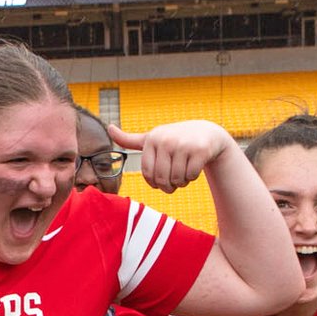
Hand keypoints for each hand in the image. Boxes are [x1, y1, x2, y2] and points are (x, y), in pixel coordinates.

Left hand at [109, 120, 230, 193]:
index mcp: (152, 139)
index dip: (154, 183)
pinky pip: (191, 176)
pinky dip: (192, 178)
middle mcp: (166, 140)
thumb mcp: (152, 138)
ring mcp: (184, 144)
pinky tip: (194, 168)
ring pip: (178, 179)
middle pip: (162, 179)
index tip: (159, 182)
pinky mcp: (200, 150)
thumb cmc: (174, 138)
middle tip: (173, 184)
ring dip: (181, 183)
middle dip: (168, 187)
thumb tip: (109, 128)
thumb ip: (129, 139)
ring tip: (184, 173)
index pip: (147, 173)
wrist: (207, 133)